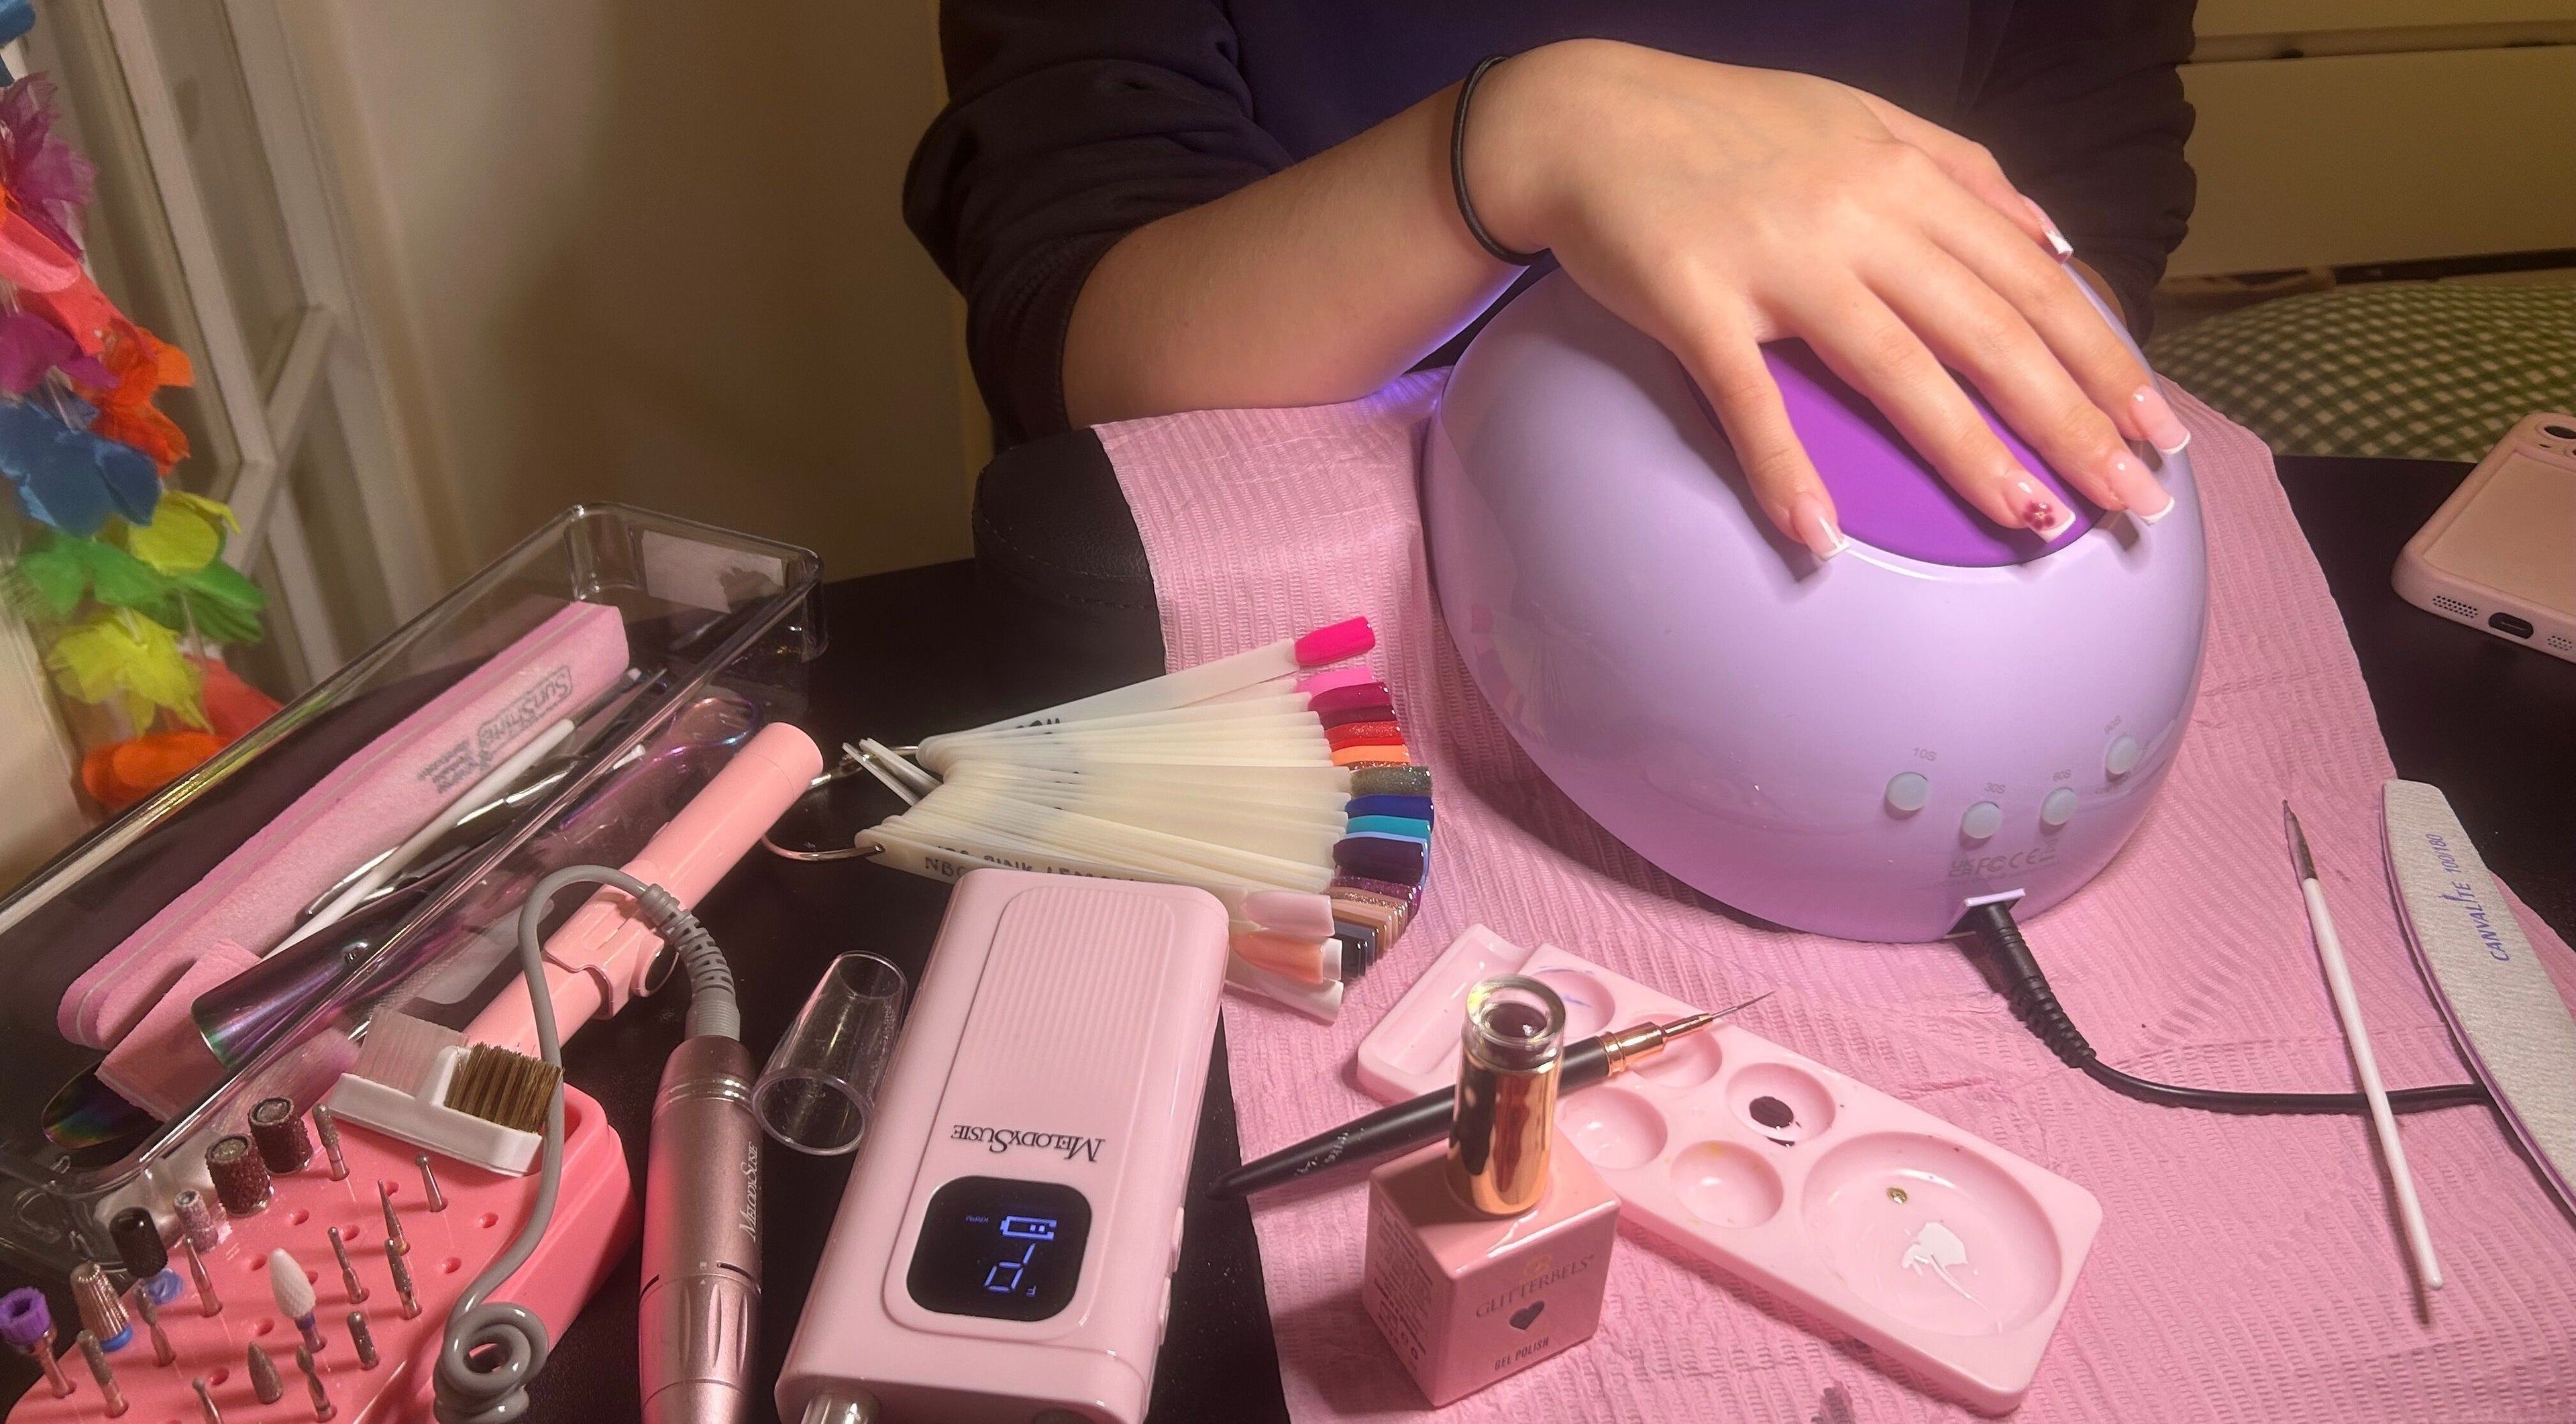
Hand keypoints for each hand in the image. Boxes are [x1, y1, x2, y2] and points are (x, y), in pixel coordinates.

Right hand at [1468, 41, 2191, 556]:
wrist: (1585, 116)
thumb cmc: (1722, 126)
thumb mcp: (1860, 119)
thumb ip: (1960, 171)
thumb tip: (2049, 233)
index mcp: (1904, 176)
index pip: (2032, 278)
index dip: (2103, 357)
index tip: (2157, 428)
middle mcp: (1858, 215)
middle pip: (1989, 331)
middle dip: (2073, 419)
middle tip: (2133, 500)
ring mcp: (1777, 260)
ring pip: (1896, 368)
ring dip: (1970, 453)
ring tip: (2032, 522)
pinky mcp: (1695, 301)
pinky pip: (1746, 398)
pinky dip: (1781, 468)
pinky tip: (1817, 537)